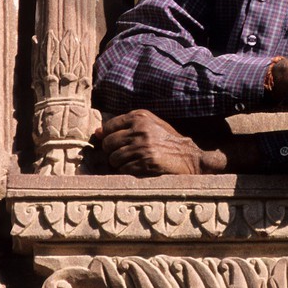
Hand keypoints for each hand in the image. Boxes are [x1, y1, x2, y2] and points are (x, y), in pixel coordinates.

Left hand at [98, 109, 222, 174]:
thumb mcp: (149, 126)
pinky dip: (127, 172)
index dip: (109, 138)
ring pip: (113, 158)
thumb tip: (97, 132)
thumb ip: (124, 126)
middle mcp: (140, 128)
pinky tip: (139, 169)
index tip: (118, 145)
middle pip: (107, 143)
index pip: (108, 127)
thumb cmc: (167, 142)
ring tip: (133, 162)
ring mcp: (142, 145)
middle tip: (124, 156)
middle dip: (112, 152)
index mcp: (139, 116)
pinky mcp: (145, 161)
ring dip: (119, 164)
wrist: (190, 157)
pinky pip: (123, 169)